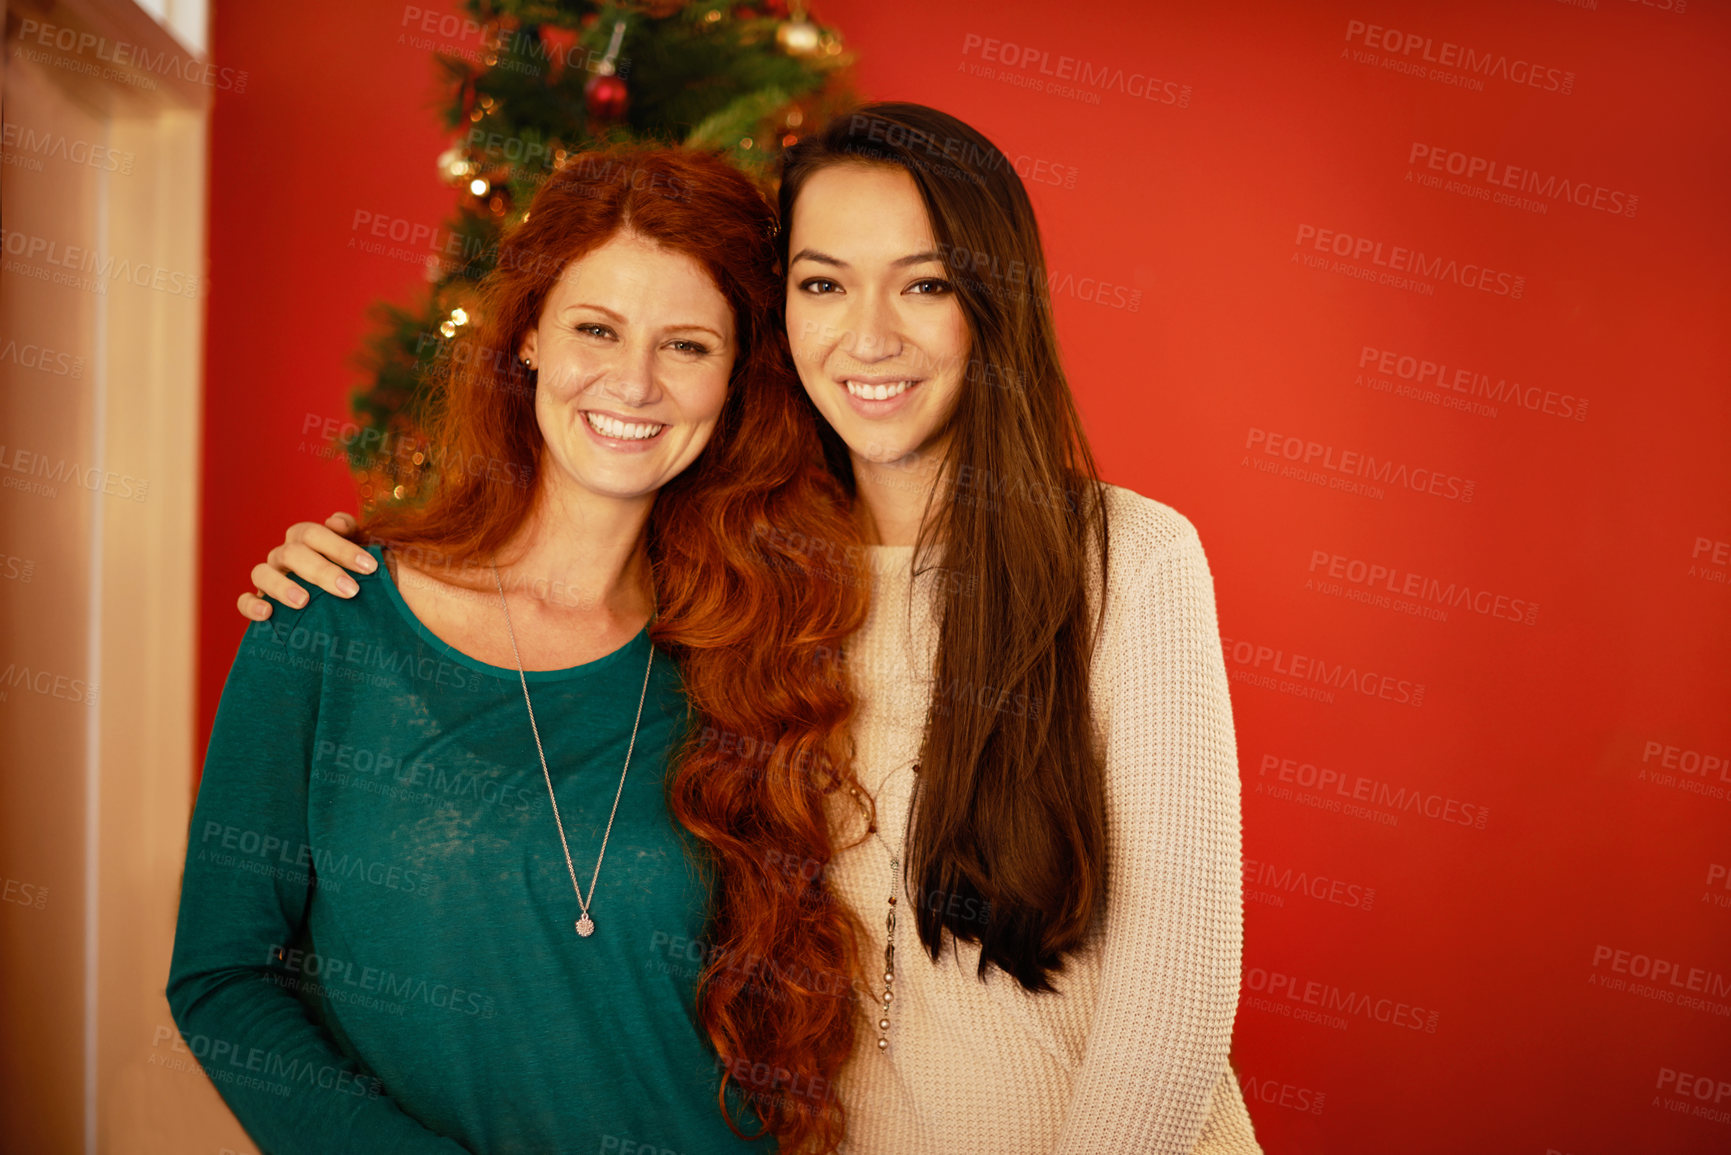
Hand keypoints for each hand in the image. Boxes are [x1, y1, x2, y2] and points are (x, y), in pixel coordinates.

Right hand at [236, 512, 375, 620]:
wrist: (348, 616)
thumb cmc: (355, 580)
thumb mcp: (361, 559)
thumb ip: (354, 535)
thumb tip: (335, 521)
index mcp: (308, 540)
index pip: (317, 534)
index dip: (342, 547)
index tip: (371, 567)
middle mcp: (285, 555)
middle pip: (293, 552)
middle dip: (323, 570)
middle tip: (350, 590)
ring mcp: (269, 578)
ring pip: (262, 572)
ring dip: (282, 586)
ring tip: (303, 601)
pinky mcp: (258, 602)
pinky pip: (244, 601)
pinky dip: (251, 605)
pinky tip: (268, 613)